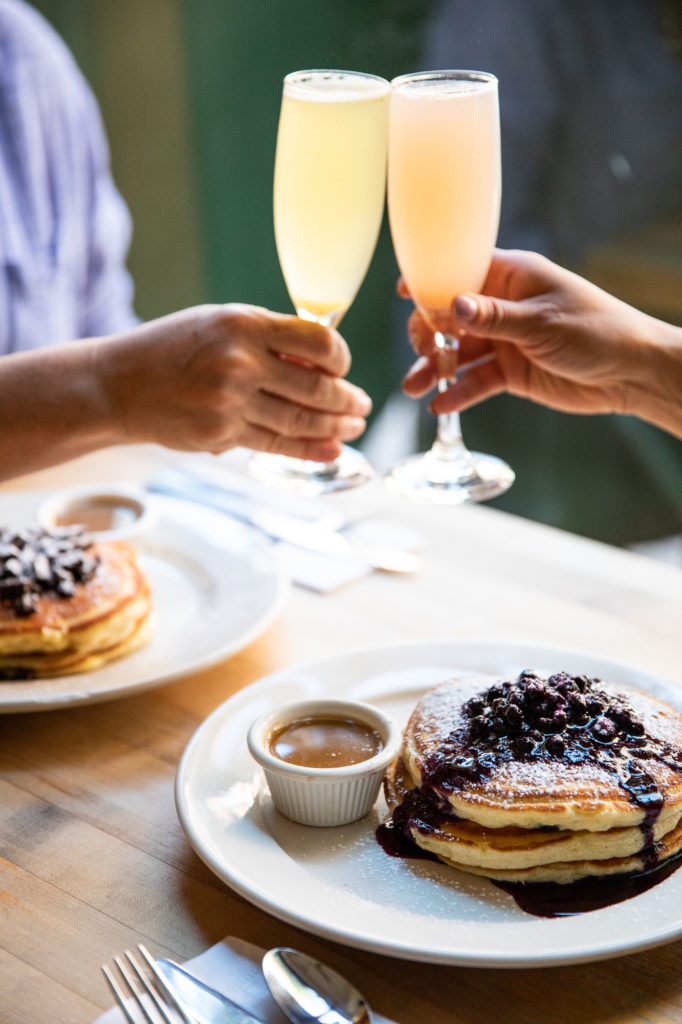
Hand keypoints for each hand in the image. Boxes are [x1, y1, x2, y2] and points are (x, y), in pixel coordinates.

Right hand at [97, 303, 371, 460]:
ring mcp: (230, 402)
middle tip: (364, 406)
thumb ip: (269, 338)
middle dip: (347, 401)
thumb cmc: (175, 348)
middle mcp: (240, 362)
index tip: (343, 368)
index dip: (341, 358)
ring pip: (299, 420)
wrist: (119, 384)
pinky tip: (331, 450)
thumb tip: (324, 363)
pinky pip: (275, 444)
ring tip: (353, 427)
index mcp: (244, 325)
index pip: (318, 342)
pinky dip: (309, 450)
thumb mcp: (220, 323)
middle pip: (315, 388)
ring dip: (335, 427)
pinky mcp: (221, 434)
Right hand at [401, 249, 678, 428]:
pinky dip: (458, 394)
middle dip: (429, 334)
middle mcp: (503, 307)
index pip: (461, 270)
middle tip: (423, 352)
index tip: (403, 291)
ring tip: (413, 388)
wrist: (630, 373)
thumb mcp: (541, 322)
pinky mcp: (511, 373)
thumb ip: (493, 317)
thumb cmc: (596, 330)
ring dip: (435, 369)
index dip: (431, 280)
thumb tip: (451, 305)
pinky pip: (476, 381)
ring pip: (458, 352)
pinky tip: (440, 408)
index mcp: (512, 277)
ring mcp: (505, 341)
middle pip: (450, 316)